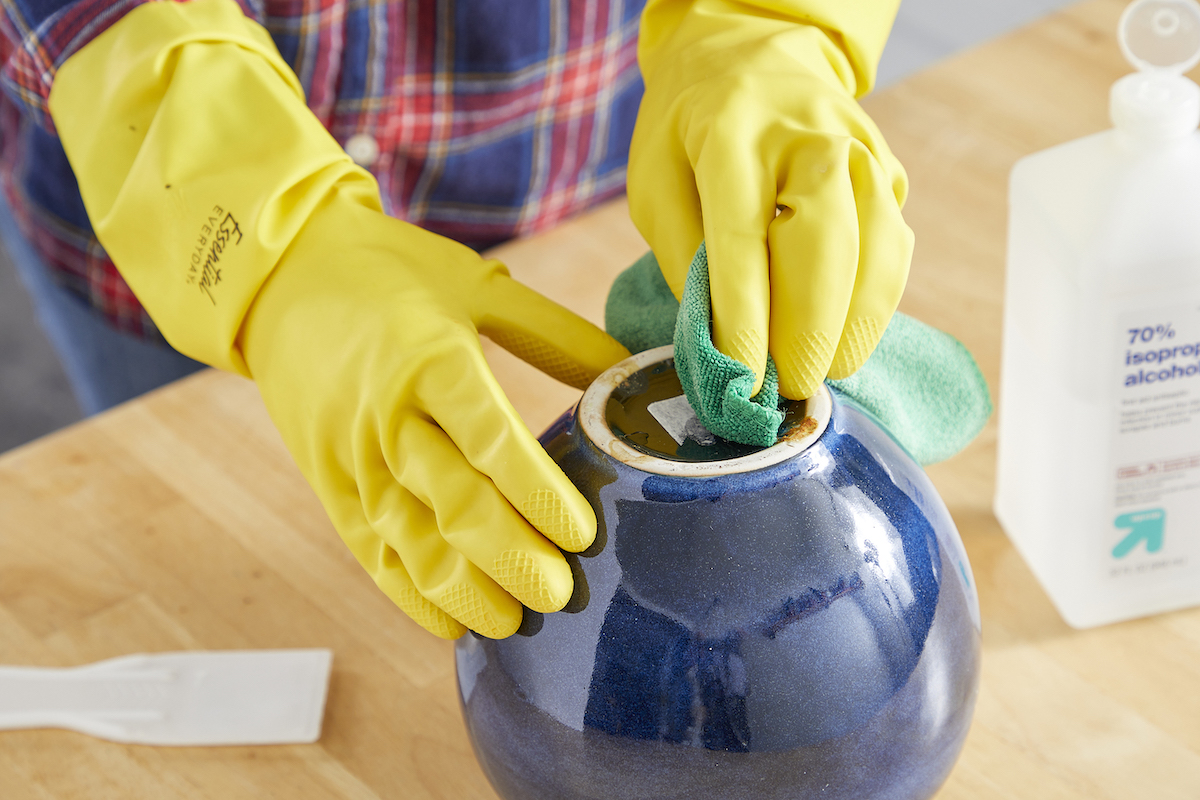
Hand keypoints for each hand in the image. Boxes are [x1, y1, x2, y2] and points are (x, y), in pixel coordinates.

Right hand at [49, 0, 629, 639]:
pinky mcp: (326, 481)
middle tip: (561, 594)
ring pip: (411, 540)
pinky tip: (452, 623)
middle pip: (454, 505)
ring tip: (516, 622)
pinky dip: (409, 592)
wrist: (280, 275)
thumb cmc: (391, 273)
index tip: (582, 535)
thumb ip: (552, 333)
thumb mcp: (477, 284)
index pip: (492, 443)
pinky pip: (369, 550)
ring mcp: (350, 455)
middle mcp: (386, 416)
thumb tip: (626, 370)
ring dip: (465, 589)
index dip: (539, 496)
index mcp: (431, 360)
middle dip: (512, 559)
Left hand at [628, 0, 912, 398]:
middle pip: (824, 246)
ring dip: (853, 327)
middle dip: (809, 332)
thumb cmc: (690, 128)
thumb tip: (719, 337)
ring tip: (822, 374)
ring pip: (876, 252)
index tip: (743, 378)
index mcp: (734, 135)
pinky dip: (876, 304)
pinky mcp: (888, 172)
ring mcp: (862, 151)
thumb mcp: (656, 181)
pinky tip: (848, 337)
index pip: (743, 240)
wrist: (753, 52)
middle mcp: (809, 138)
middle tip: (788, 389)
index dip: (746, 319)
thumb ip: (685, 254)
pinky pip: (893, 249)